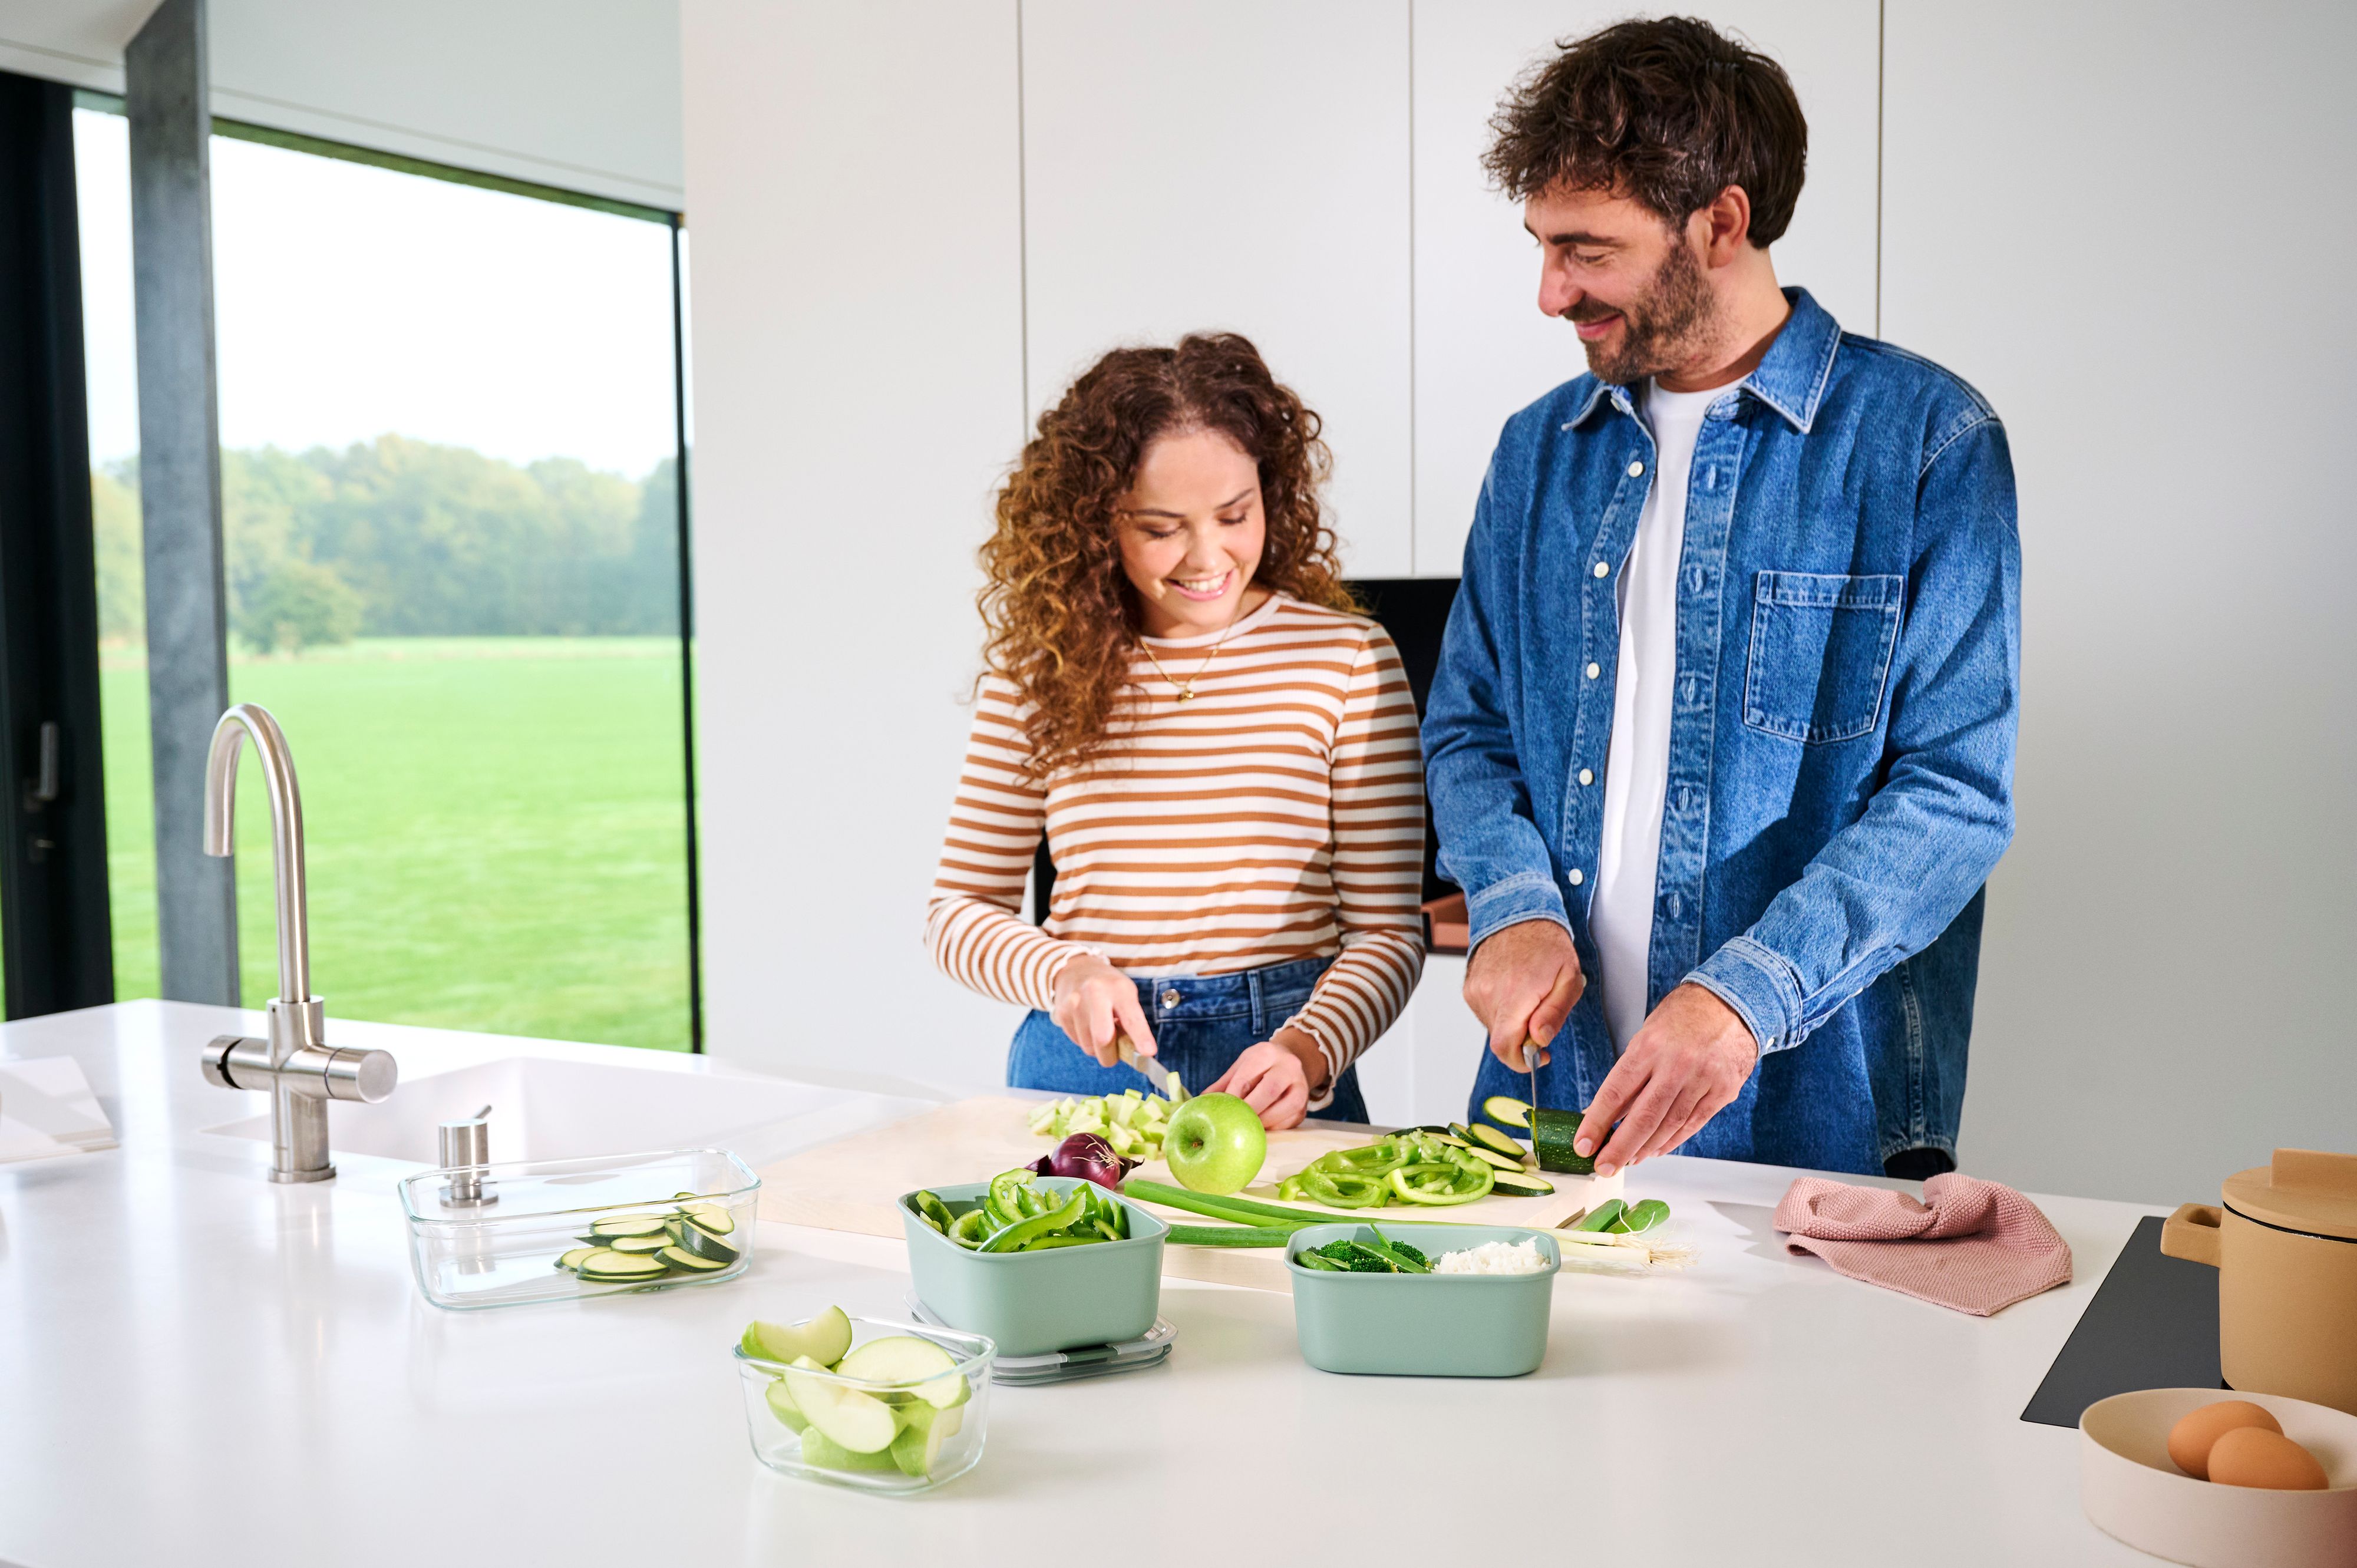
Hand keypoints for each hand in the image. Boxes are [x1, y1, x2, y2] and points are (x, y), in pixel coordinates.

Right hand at [1049, 954, 1154, 1067]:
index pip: (1131, 1018)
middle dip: (1110, 1056)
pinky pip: (1077, 1042)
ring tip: (1100, 1031)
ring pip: (1089, 1046)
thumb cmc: (1108, 988)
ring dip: (1098, 1049)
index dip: (1141, 1037)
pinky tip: (1088, 1026)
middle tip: (1115, 1055)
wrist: (1076, 970)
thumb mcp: (1126, 995)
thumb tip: (1135, 1052)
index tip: (1148, 1053)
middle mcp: (1095, 993)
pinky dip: (1086, 1042)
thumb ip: (1131, 1021)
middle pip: (1103, 1038)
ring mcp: (1075, 1003)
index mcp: (1119, 988)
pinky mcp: (1062, 1013)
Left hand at [1205, 1027, 1323, 1129]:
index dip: (1233, 1097)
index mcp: (1267, 1053)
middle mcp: (1288, 1066)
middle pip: (1270, 1090)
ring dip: (1264, 1122)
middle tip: (1235, 1123)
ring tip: (1247, 1129)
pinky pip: (1290, 1121)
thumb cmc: (1260, 1065)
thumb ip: (1223, 1083)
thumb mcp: (1241, 1066)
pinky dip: (1274, 1128)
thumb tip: (1202, 1102)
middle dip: (1250, 1110)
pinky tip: (1261, 1130)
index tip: (1221, 1111)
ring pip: (1286, 1107)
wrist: (1290, 1061)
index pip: (1246, 1078)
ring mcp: (1300, 1086)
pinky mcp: (1304, 1106)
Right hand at [1463, 918, 1583, 1070]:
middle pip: (1501, 1041)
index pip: (1505, 1047)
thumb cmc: (1548, 946)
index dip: (1521, 1061)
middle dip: (1522, 1040)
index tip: (1538, 1056)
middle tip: (1540, 1021)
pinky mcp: (1469, 988)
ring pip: (1493, 1028)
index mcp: (1515, 994)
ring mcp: (1475, 991)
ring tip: (1528, 999)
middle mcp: (1489, 994)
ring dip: (1511, 1025)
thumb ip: (1555, 1013)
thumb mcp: (1569, 978)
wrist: (1517, 914)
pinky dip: (1501, 1012)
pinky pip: (1485, 1014)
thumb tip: (1539, 1039)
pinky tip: (1513, 991)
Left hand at [1577, 983, 1757, 1174]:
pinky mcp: (1722, 1091)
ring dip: (1645, 1148)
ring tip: (1627, 1160)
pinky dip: (1672, 1141)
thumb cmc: (1681, 1018)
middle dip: (1619, 1147)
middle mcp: (1675, 1065)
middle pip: (1642, 1117)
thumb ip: (1628, 1074)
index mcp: (1649, 1047)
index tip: (1583, 1144)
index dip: (1597, 1123)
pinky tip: (1656, 1150)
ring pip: (1668, 1126)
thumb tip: (1602, 1111)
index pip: (1616, 1093)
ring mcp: (1702, 1080)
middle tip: (1602, 1167)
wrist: (1731, 1003)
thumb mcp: (1646, 1035)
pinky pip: (1693, 1124)